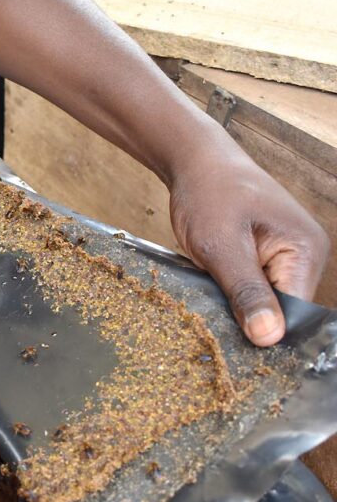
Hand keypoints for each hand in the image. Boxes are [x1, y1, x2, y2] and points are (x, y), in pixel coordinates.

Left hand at [168, 149, 328, 346]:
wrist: (195, 163)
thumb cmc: (209, 194)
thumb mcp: (220, 246)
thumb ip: (245, 292)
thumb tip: (269, 337)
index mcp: (305, 251)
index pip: (295, 312)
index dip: (264, 329)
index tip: (231, 338)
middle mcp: (305, 256)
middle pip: (281, 310)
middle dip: (247, 316)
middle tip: (212, 314)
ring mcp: (287, 256)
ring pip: (264, 301)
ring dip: (237, 302)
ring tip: (210, 291)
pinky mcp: (267, 257)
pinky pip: (254, 287)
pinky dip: (232, 290)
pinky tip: (213, 283)